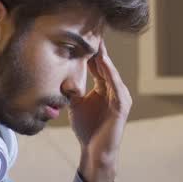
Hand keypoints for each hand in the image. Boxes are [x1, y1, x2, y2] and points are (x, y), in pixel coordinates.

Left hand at [70, 40, 131, 181]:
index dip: (90, 51)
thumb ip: (72, 89)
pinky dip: (110, 73)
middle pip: (106, 65)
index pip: (98, 65)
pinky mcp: (122, 106)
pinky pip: (116, 86)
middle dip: (98, 49)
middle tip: (92, 30)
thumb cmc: (87, 129)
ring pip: (111, 72)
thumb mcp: (76, 104)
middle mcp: (114, 89)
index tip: (82, 34)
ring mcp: (120, 97)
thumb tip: (60, 75)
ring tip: (97, 42)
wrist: (94, 151)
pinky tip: (104, 62)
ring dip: (104, 57)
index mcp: (104, 87)